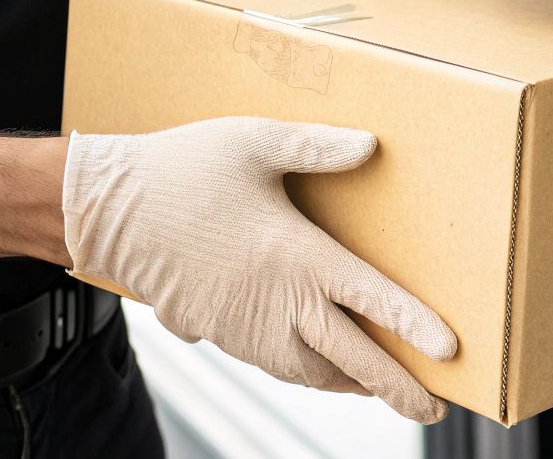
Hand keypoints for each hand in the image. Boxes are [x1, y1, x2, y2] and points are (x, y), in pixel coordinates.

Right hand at [62, 118, 457, 423]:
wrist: (103, 211)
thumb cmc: (180, 170)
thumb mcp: (254, 142)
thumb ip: (316, 147)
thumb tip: (370, 145)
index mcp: (296, 257)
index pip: (371, 299)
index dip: (412, 326)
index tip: (449, 352)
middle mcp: (277, 302)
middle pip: (350, 358)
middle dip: (395, 387)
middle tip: (432, 411)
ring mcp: (246, 324)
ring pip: (311, 371)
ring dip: (351, 385)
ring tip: (385, 392)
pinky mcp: (218, 331)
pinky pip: (276, 366)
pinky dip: (310, 376)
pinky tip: (323, 372)